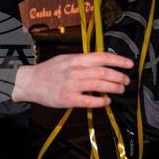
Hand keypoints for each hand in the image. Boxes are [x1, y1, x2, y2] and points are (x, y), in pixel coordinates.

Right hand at [12, 52, 131, 108]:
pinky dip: (101, 102)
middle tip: (126, 81)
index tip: (129, 64)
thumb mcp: (66, 59)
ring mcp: (71, 85)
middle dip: (120, 77)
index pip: (102, 57)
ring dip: (114, 88)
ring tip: (120, 90)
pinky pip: (89, 101)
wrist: (29, 82)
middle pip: (104, 73)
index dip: (119, 60)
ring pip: (99, 86)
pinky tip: (107, 101)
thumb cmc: (49, 71)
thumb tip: (103, 63)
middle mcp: (75, 71)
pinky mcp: (67, 99)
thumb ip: (83, 61)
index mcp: (76, 59)